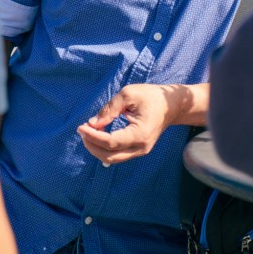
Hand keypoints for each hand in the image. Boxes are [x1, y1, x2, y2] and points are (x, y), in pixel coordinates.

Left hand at [78, 83, 192, 165]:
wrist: (171, 105)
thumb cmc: (150, 96)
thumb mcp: (129, 94)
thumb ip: (110, 108)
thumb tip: (92, 123)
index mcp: (140, 134)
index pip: (111, 142)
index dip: (93, 136)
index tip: (81, 127)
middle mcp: (141, 148)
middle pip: (109, 156)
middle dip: (92, 145)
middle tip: (82, 130)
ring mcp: (141, 151)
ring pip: (113, 159)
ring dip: (97, 148)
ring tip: (87, 133)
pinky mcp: (139, 150)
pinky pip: (118, 155)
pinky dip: (105, 148)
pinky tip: (98, 136)